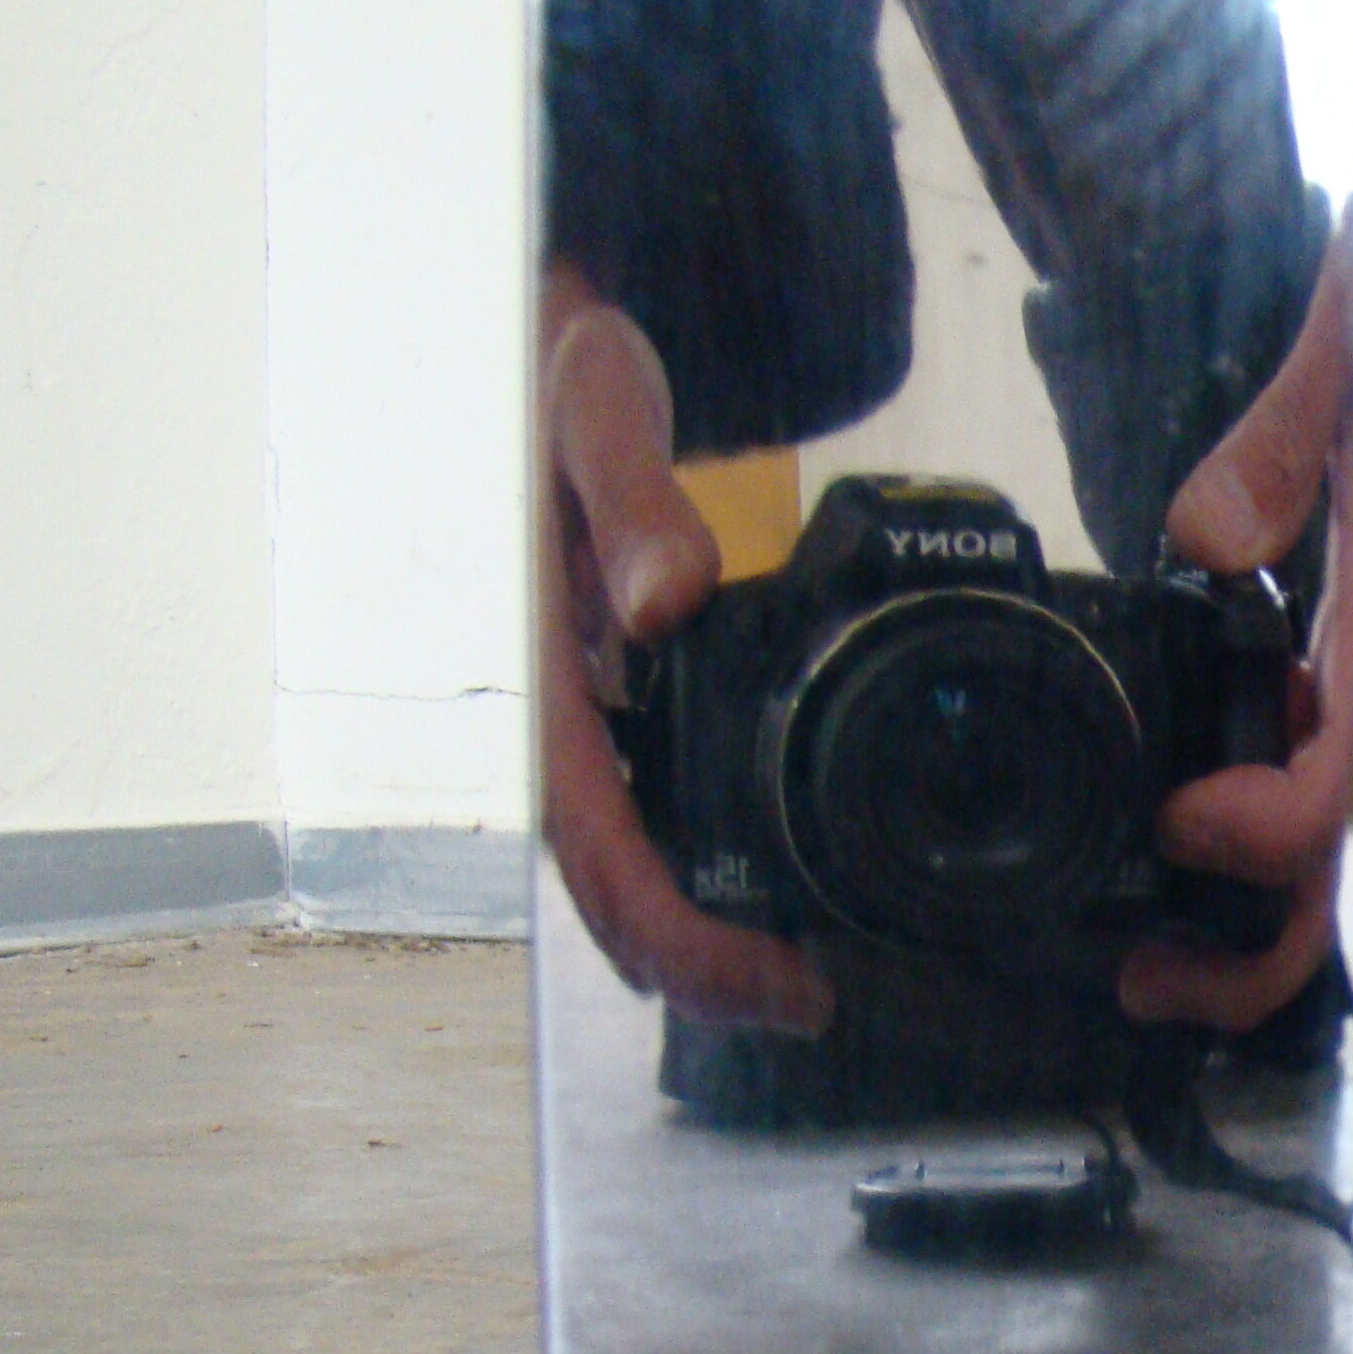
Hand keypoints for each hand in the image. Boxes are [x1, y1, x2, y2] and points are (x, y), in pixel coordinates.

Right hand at [535, 262, 833, 1033]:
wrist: (531, 349)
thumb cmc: (556, 378)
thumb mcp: (594, 415)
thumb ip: (633, 500)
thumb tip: (665, 597)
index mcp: (537, 672)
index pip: (600, 853)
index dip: (689, 943)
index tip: (786, 984)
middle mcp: (550, 717)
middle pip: (613, 900)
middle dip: (709, 975)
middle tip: (821, 1004)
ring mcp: (577, 723)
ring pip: (627, 876)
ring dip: (708, 940)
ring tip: (811, 972)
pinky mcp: (608, 713)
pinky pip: (643, 823)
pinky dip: (704, 877)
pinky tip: (771, 891)